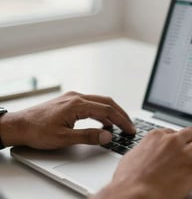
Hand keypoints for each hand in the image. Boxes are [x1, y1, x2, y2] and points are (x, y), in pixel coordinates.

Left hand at [0, 91, 134, 148]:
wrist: (18, 125)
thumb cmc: (37, 131)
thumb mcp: (64, 138)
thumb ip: (88, 136)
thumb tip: (107, 136)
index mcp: (77, 104)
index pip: (107, 111)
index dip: (122, 121)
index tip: (130, 130)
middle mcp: (77, 97)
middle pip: (107, 102)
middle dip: (121, 114)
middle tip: (130, 126)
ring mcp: (73, 97)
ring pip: (100, 101)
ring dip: (112, 112)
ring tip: (120, 125)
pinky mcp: (69, 101)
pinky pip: (92, 103)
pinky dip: (102, 111)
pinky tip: (103, 121)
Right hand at [94, 127, 191, 198]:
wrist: (133, 193)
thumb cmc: (128, 180)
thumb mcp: (131, 157)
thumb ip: (142, 151)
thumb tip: (143, 153)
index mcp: (157, 137)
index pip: (174, 132)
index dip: (180, 140)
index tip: (183, 145)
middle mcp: (173, 141)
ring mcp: (184, 154)